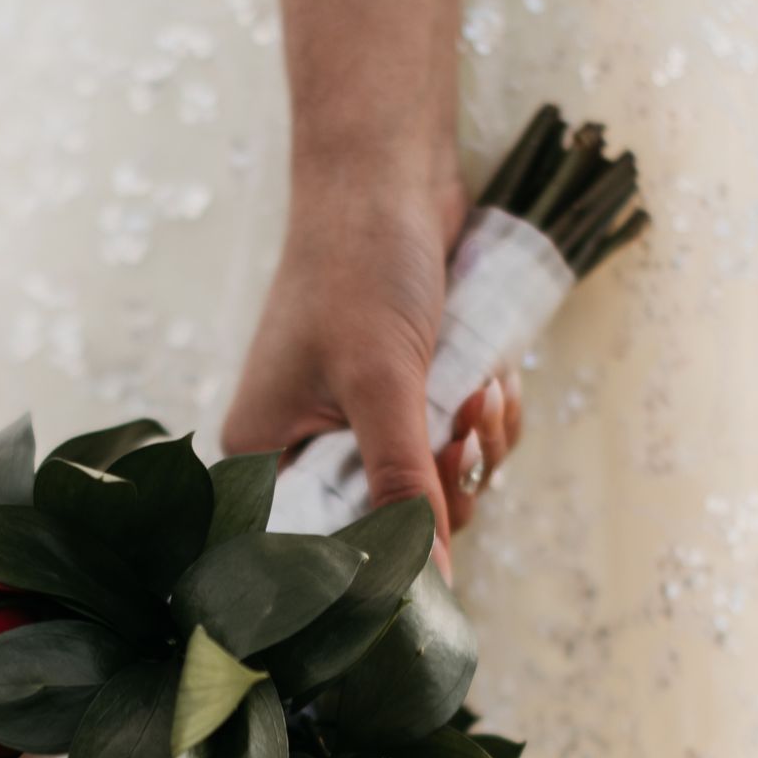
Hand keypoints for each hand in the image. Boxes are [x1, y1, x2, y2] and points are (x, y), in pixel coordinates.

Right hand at [222, 164, 522, 550]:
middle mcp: (307, 449)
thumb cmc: (358, 266)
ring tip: (483, 387)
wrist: (388, 173)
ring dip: (479, 445)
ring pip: (441, 488)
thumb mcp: (381, 384)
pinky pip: (462, 447)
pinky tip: (492, 371)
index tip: (435, 524)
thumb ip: (402, 486)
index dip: (389, 554)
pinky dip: (487, 418)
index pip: (325, 550)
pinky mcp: (411, 398)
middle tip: (462, 426)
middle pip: (395, 527)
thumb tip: (432, 584)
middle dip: (448, 481)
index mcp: (266, 457)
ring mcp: (363, 424)